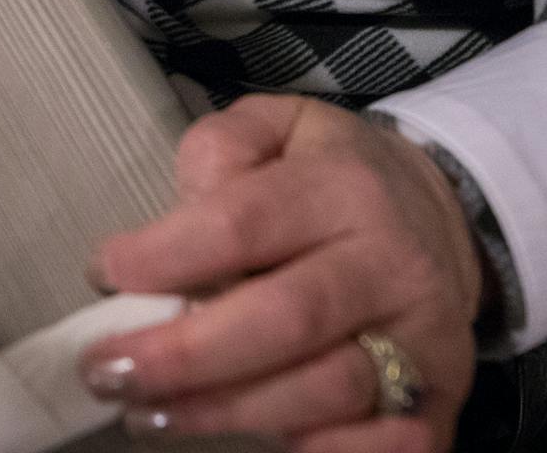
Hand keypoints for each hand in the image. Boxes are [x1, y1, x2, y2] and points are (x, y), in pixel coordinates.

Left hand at [78, 95, 483, 451]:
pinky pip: (385, 446)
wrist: (443, 215)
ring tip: (147, 413)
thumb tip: (181, 211)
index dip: (163, 256)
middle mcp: (392, 265)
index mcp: (342, 189)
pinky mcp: (443, 402)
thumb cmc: (331, 175)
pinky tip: (249, 442)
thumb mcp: (277, 127)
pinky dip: (317, 451)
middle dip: (184, 355)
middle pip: (284, 319)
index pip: (242, 224)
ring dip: (225, 412)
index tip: (102, 275)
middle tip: (106, 372)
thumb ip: (222, 149)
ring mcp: (424, 340)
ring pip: (324, 390)